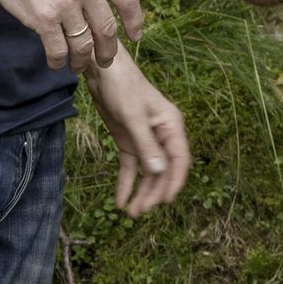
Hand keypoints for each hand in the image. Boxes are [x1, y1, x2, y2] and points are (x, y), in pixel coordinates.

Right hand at [0, 0, 145, 77]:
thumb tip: (111, 2)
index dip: (134, 21)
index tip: (134, 36)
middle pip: (107, 28)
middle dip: (107, 51)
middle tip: (105, 60)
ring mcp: (65, 1)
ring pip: (84, 44)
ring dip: (83, 61)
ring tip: (78, 65)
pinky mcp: (44, 18)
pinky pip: (59, 50)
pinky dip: (59, 62)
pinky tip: (57, 62)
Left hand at [85, 44, 190, 216]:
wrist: (103, 71)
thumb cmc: (122, 87)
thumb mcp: (133, 117)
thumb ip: (146, 145)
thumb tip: (158, 172)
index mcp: (172, 126)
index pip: (180, 160)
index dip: (174, 182)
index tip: (165, 201)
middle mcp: (162, 135)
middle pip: (163, 170)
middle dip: (154, 192)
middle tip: (141, 211)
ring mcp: (145, 140)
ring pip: (147, 172)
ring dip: (141, 192)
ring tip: (131, 213)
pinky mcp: (128, 141)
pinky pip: (130, 167)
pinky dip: (126, 183)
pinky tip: (120, 201)